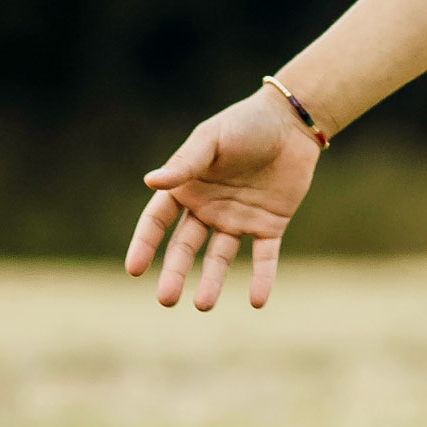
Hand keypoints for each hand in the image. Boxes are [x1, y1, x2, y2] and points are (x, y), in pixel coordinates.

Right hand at [123, 90, 322, 308]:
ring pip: (220, 257)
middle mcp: (208, 209)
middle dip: (175, 273)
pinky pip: (264, 256)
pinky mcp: (270, 225)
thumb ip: (186, 163)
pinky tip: (258, 301)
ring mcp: (238, 219)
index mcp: (187, 188)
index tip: (134, 269)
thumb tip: (150, 182)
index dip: (145, 245)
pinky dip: (262, 278)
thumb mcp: (212, 139)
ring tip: (204, 305)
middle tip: (167, 300)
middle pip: (185, 247)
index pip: (157, 222)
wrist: (292, 122)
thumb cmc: (246, 124)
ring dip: (212, 281)